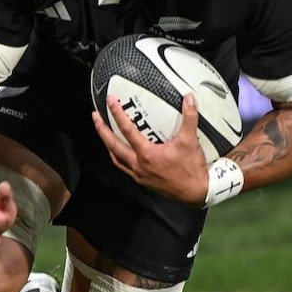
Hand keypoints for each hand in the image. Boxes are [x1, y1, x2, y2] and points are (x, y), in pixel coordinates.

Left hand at [91, 94, 208, 205]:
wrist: (196, 192)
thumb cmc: (191, 169)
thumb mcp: (190, 141)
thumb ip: (189, 118)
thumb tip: (188, 99)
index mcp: (147, 154)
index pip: (127, 130)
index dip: (116, 114)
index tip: (110, 101)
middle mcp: (139, 165)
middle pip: (113, 145)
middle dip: (102, 130)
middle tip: (95, 116)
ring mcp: (139, 174)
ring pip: (116, 158)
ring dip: (108, 144)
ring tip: (104, 133)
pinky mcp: (143, 181)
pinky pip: (124, 167)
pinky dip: (119, 157)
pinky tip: (121, 152)